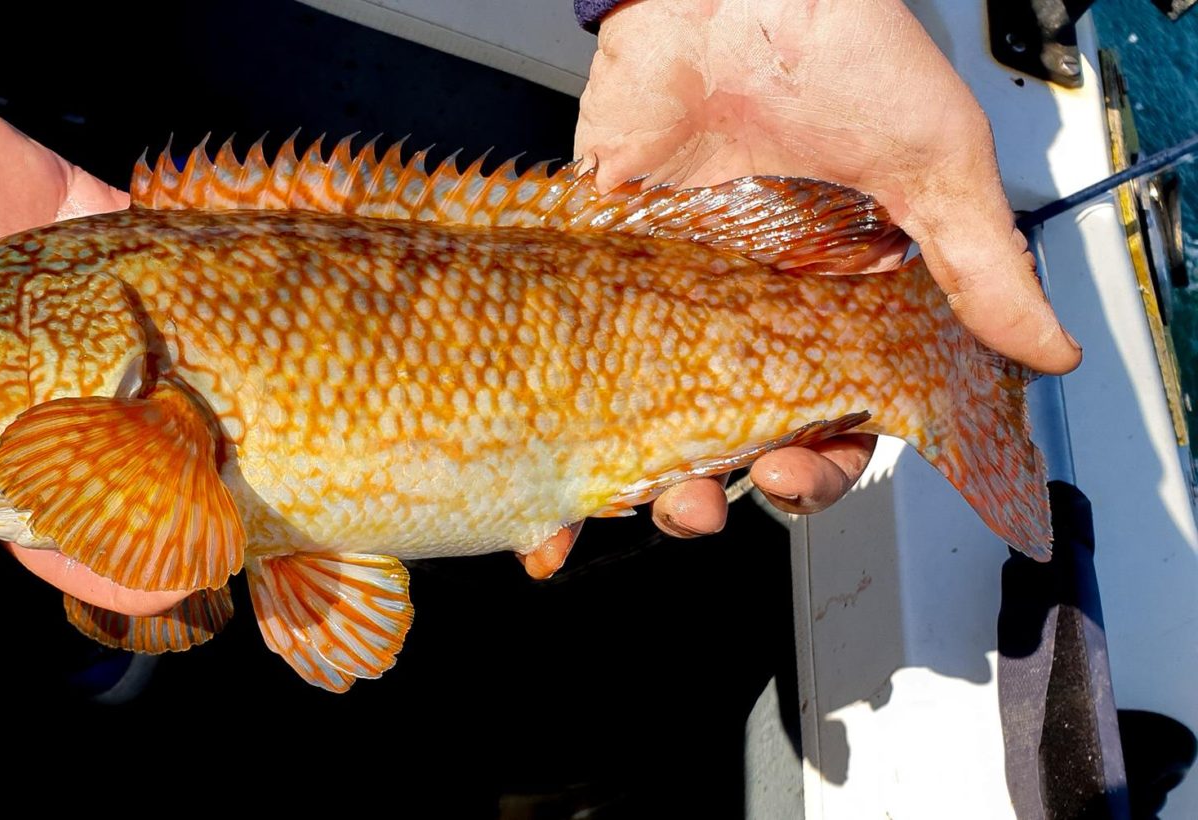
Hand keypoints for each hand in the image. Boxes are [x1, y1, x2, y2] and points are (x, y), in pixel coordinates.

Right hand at [0, 17, 181, 614]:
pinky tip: (222, 282)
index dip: (106, 547)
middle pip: (120, 434)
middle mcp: (25, 366)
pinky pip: (141, 235)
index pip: (52, 508)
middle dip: (176, 471)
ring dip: (199, 368)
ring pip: (150, 342)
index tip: (168, 581)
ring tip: (251, 410)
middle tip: (234, 501)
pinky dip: (180, 249)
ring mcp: (56, 291)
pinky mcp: (70, 213)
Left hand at [576, 0, 1080, 536]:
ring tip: (640, 494)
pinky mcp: (606, 253)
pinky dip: (563, 397)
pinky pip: (577, 339)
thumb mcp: (930, 161)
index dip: (818, 462)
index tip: (802, 474)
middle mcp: (750, 305)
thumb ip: (977, 261)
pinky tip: (560, 447)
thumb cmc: (842, 53)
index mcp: (833, 300)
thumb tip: (1046, 348)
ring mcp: (673, 285)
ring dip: (639, 466)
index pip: (827, 415)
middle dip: (719, 487)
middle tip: (708, 501)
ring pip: (649, 407)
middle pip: (731, 430)